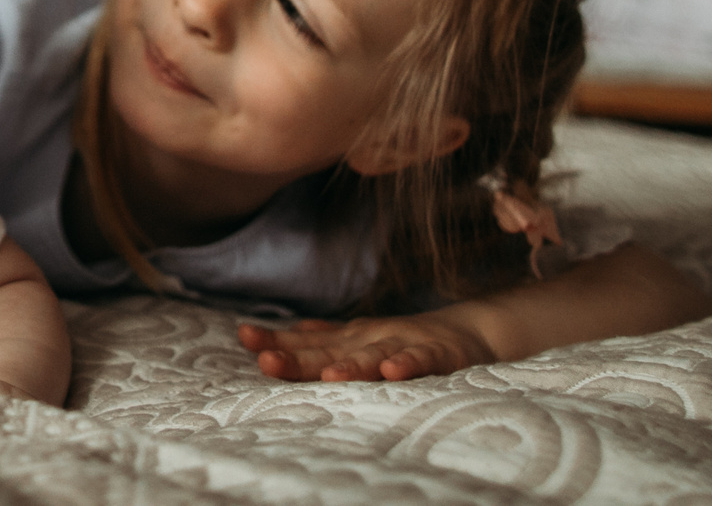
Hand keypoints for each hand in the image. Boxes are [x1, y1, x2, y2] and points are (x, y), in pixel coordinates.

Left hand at [239, 314, 493, 382]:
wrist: (468, 333)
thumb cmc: (404, 341)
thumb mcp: (359, 342)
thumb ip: (323, 340)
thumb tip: (283, 334)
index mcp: (349, 340)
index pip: (306, 343)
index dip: (276, 340)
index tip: (243, 337)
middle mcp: (369, 340)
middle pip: (329, 351)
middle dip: (298, 357)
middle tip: (266, 360)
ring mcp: (402, 345)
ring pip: (373, 356)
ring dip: (351, 366)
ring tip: (327, 377)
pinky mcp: (437, 355)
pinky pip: (422, 361)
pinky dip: (408, 364)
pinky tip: (392, 372)